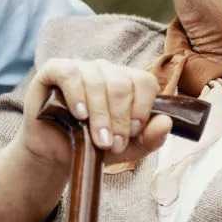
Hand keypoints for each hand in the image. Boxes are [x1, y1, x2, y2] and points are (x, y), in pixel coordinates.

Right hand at [0, 58, 171, 221]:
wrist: (55, 153)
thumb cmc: (92, 145)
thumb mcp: (126, 149)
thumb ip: (150, 138)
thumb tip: (167, 122)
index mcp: (126, 82)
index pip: (144, 81)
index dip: (142, 108)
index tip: (132, 133)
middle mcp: (105, 70)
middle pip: (121, 83)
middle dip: (119, 118)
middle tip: (111, 144)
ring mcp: (80, 67)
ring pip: (97, 80)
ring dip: (99, 114)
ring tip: (96, 138)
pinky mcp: (55, 70)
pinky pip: (70, 74)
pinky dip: (77, 94)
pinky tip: (79, 114)